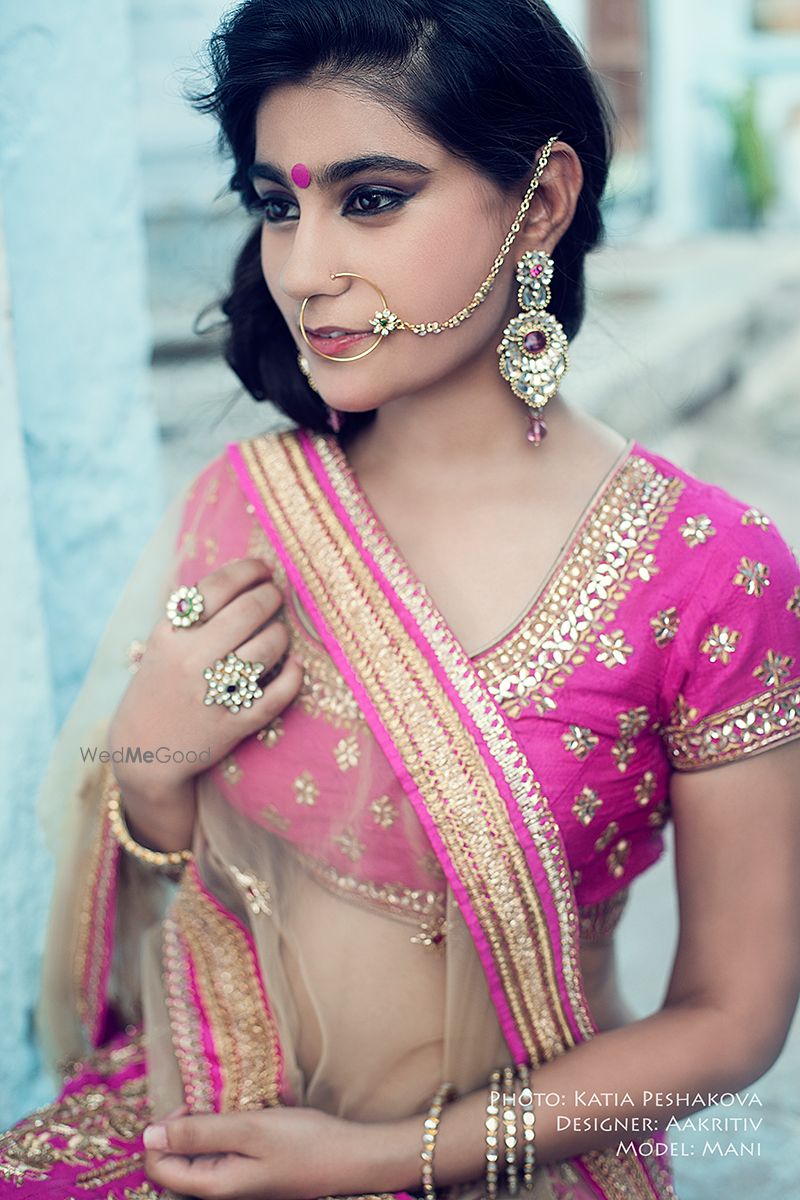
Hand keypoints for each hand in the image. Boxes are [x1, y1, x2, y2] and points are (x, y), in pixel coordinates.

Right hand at [107, 558, 303, 845]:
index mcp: (170, 635)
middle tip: (276, 596)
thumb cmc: (157, 690)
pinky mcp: (232, 725)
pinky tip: (296, 667)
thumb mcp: (161, 646)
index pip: (217, 588)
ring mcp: (212, 693)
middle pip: (249, 612)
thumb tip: (240, 578)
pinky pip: (277, 695)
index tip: (263, 569)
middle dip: (271, 596)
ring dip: (282, 635)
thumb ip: (192, 615)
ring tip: (279, 633)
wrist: (142, 753)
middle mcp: (190, 660)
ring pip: (267, 649)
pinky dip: (294, 677)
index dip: (248, 571)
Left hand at [142, 1105, 389, 1199]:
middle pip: (175, 1164)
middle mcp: (220, 1191)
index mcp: (214, 1187)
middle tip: (211, 1103)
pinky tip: (244, 1119)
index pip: (158, 1168)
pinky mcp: (250, 1176)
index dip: (163, 1133)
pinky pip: (219, 1156)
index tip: (191, 1106)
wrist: (350, 1157)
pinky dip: (222, 1135)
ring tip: (230, 1109)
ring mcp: (236, 1185)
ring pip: (197, 1158)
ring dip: (204, 1130)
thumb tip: (147, 1135)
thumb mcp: (249, 1129)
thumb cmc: (304, 1142)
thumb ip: (198, 1132)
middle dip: (183, 1130)